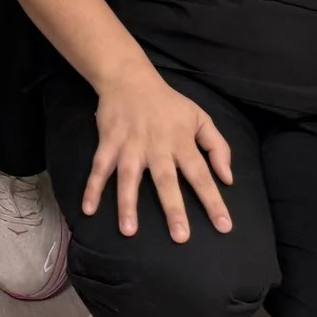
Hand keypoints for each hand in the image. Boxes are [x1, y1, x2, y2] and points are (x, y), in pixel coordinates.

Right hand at [85, 68, 235, 241]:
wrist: (129, 78)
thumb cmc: (168, 104)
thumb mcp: (200, 118)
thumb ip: (217, 147)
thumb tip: (228, 179)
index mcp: (181, 141)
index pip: (201, 174)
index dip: (213, 200)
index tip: (224, 226)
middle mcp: (156, 146)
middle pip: (166, 180)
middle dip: (173, 209)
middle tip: (180, 237)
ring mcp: (130, 145)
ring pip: (128, 177)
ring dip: (127, 203)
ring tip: (128, 231)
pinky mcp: (108, 142)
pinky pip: (99, 167)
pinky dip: (92, 187)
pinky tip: (88, 209)